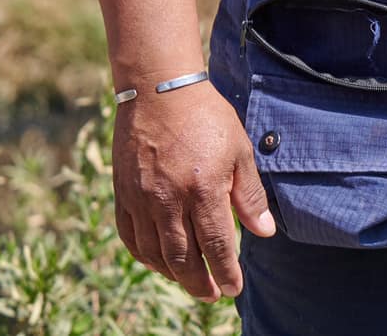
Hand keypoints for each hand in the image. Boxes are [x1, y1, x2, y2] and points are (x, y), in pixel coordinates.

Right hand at [113, 82, 275, 299]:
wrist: (159, 91)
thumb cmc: (207, 118)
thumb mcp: (239, 151)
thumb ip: (249, 195)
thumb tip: (264, 232)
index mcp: (203, 189)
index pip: (216, 245)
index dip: (226, 271)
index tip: (234, 288)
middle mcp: (168, 200)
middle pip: (183, 258)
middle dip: (200, 283)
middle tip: (212, 295)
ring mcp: (141, 199)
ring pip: (155, 253)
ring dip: (173, 274)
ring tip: (190, 281)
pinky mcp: (122, 194)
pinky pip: (131, 237)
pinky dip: (145, 256)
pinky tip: (159, 262)